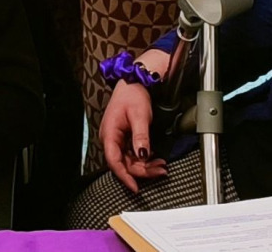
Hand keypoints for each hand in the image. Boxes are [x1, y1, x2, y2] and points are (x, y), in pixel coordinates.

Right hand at [100, 77, 166, 192]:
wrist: (134, 83)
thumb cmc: (132, 96)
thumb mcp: (139, 116)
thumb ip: (141, 136)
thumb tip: (142, 154)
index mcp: (109, 134)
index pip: (114, 161)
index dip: (124, 176)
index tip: (135, 187)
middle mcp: (111, 139)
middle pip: (124, 164)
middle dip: (142, 170)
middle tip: (160, 171)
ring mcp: (118, 140)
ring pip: (130, 161)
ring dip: (145, 166)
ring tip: (161, 166)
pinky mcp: (125, 139)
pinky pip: (133, 155)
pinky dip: (145, 159)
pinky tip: (155, 159)